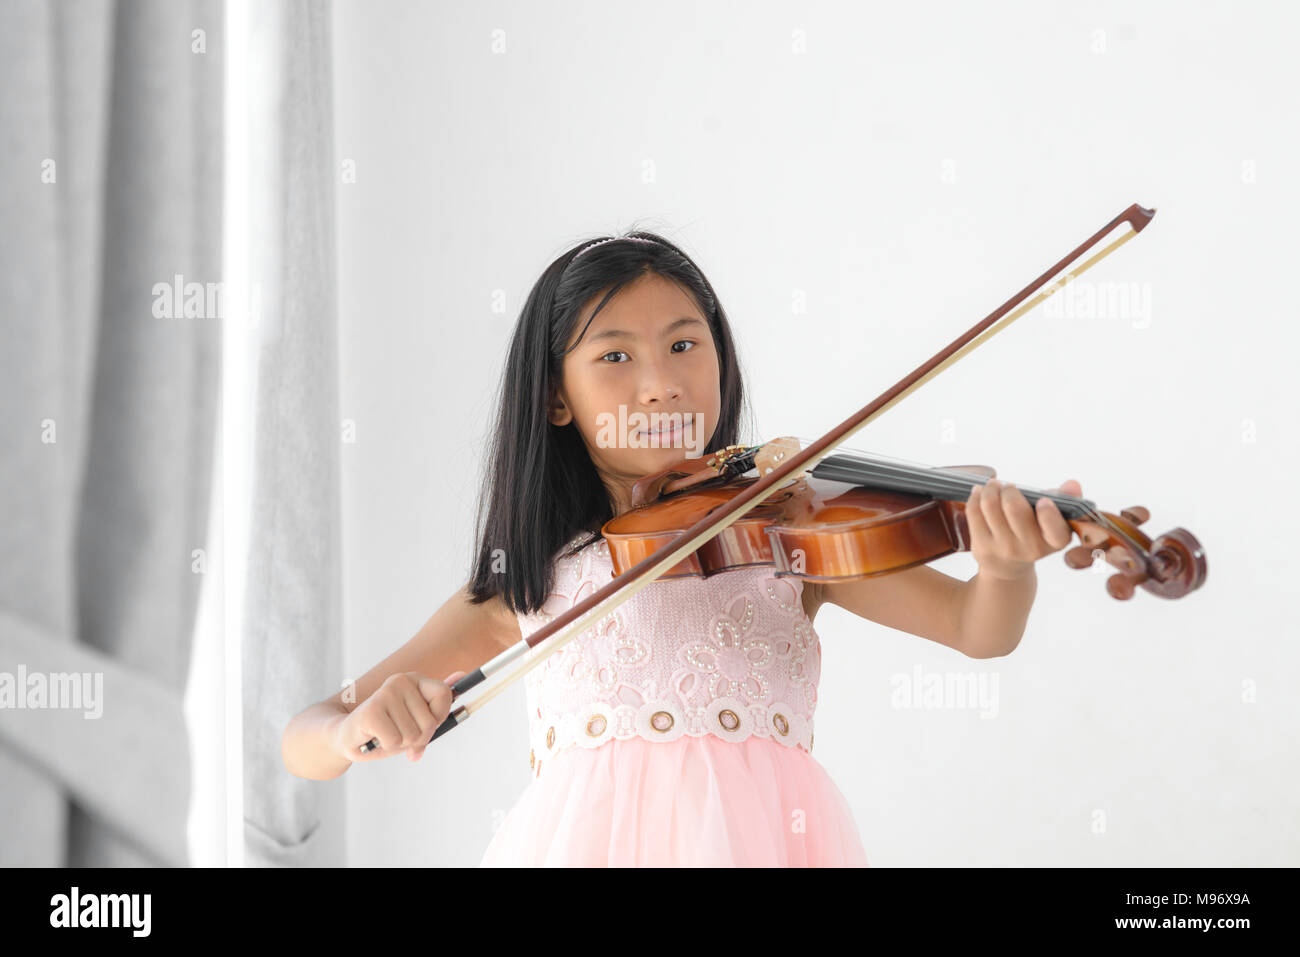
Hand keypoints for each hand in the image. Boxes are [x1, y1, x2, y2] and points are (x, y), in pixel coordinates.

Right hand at [332, 669, 466, 762]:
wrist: (346, 736)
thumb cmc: (386, 730)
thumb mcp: (416, 719)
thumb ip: (437, 701)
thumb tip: (462, 674)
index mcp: (414, 679)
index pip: (444, 695)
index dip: (438, 717)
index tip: (426, 725)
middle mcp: (400, 680)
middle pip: (430, 722)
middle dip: (418, 738)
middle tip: (399, 736)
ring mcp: (385, 694)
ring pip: (412, 735)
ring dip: (400, 744)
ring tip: (385, 736)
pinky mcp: (372, 711)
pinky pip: (395, 741)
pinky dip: (386, 747)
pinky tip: (375, 738)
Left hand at [966, 477, 1081, 581]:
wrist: (1008, 567)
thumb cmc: (1035, 533)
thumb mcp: (1054, 520)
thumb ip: (1066, 500)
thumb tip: (1072, 484)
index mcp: (1055, 540)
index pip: (1055, 529)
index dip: (1048, 512)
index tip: (1043, 501)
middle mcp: (1031, 548)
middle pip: (1014, 508)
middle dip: (1009, 489)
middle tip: (1008, 486)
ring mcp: (1004, 549)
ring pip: (990, 506)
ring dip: (990, 488)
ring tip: (994, 485)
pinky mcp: (982, 547)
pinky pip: (974, 512)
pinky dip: (976, 496)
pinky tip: (980, 492)